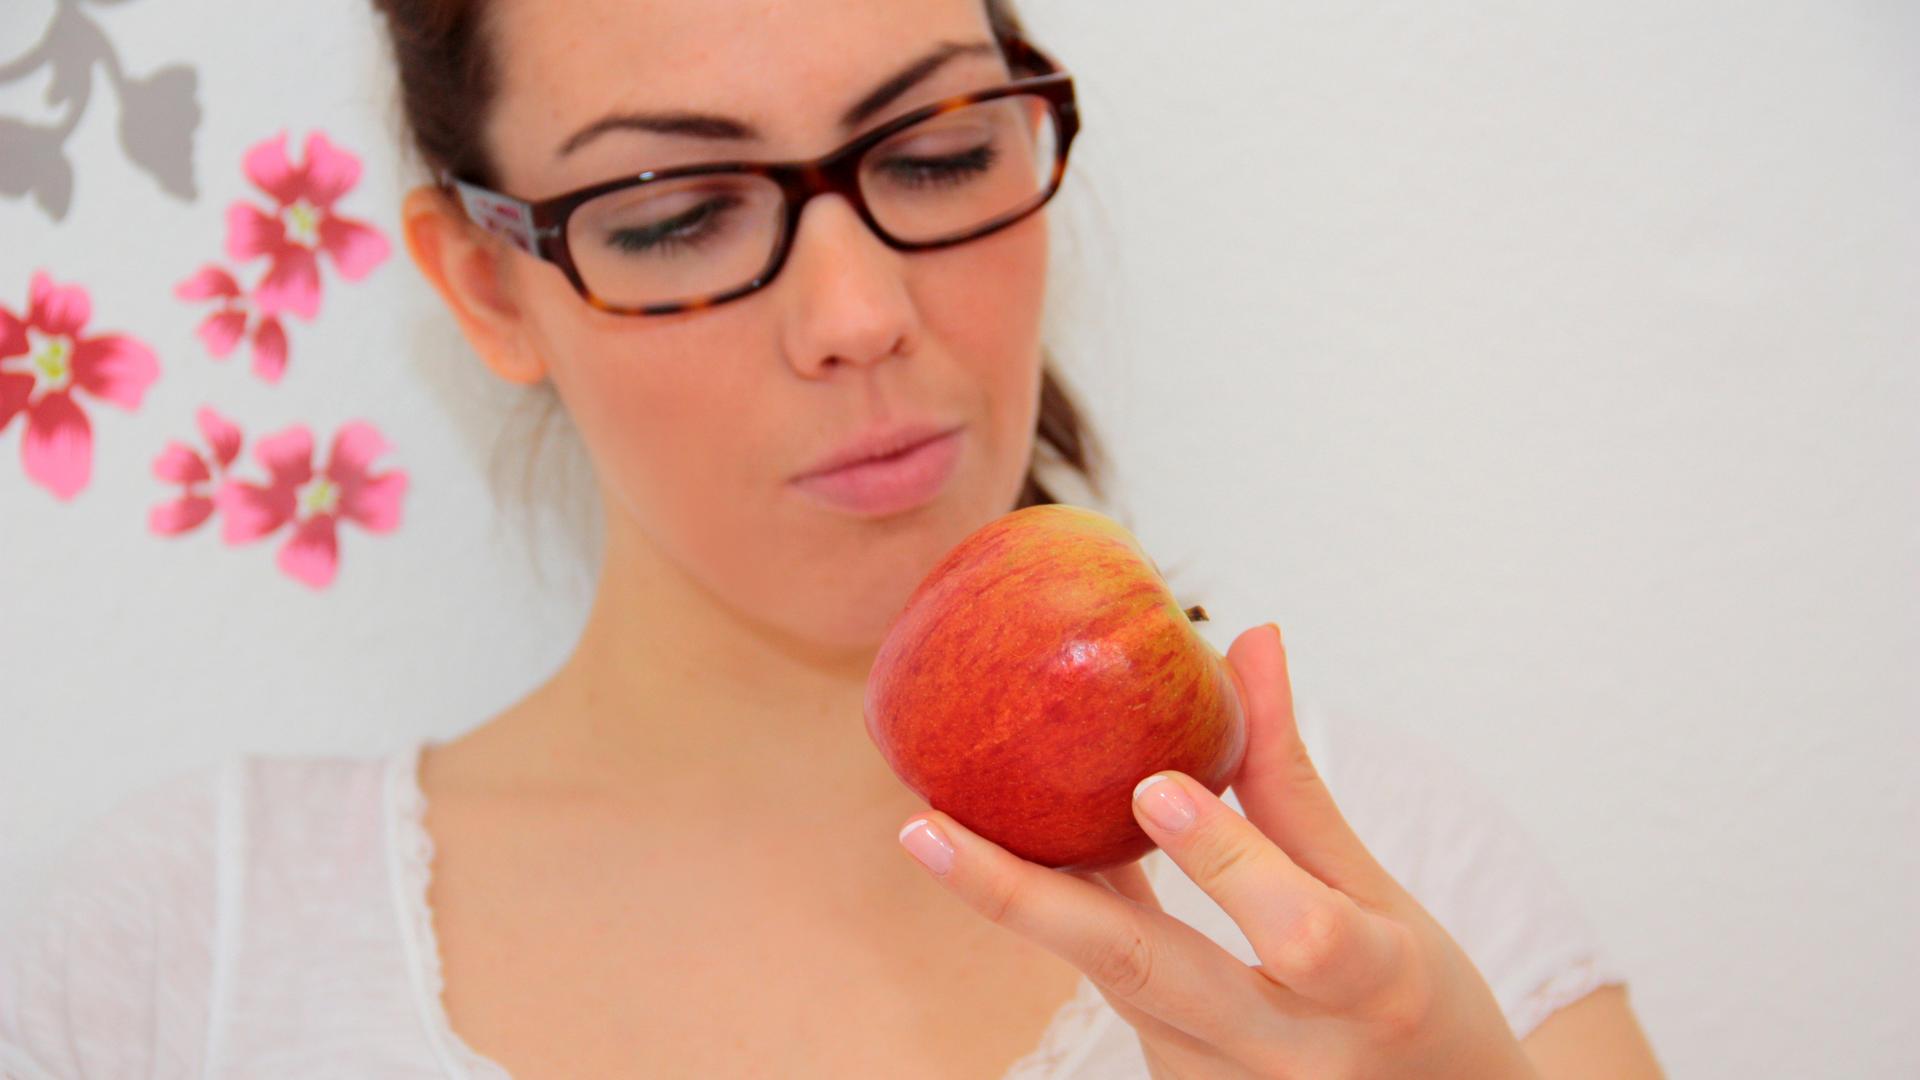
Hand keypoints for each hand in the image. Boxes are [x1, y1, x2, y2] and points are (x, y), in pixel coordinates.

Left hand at [894, 622, 1537, 1079]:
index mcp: (1372, 993)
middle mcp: (1283, 1056)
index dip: (1226, 860)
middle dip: (1022, 899)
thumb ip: (1297, 782)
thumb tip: (1253, 641)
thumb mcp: (1383, 894)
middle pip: (1142, 973)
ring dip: (1022, 897)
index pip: (1299, 932)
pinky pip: (1108, 985)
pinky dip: (1067, 915)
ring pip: (1106, 978)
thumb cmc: (1417, 1003)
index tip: (1156, 785)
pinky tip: (1007, 852)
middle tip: (924, 829)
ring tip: (933, 825)